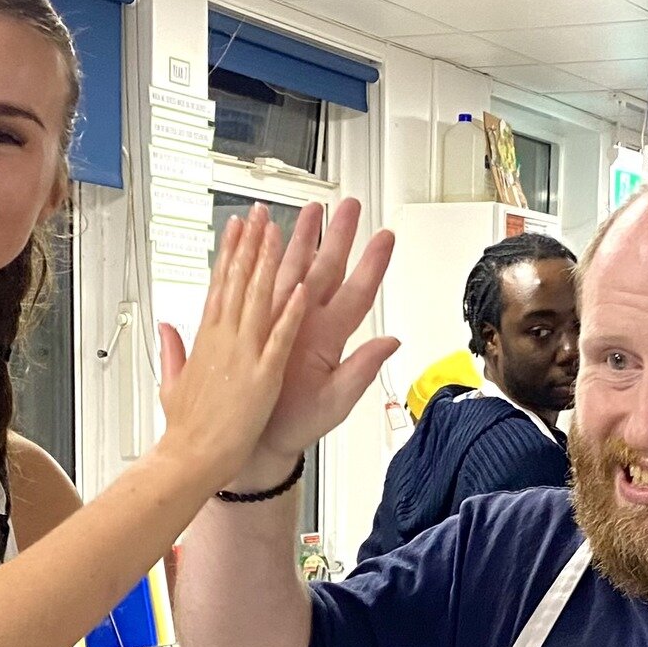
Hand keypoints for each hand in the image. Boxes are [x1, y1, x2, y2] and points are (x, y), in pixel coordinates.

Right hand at [156, 209, 309, 490]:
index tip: (236, 228)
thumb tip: (165, 326)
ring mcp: (243, 355)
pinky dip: (289, 314)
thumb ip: (172, 350)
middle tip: (260, 213)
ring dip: (270, 264)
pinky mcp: (261, 377)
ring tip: (280, 231)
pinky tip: (299, 289)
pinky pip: (279, 339)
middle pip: (238, 281)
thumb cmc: (185, 429)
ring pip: (258, 299)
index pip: (219, 286)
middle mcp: (223, 340)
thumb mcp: (172, 382)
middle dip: (251, 244)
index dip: (229, 253)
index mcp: (205, 340)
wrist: (190, 458)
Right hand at [231, 199, 398, 491]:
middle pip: (327, 269)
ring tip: (312, 210)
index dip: (371, 265)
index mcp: (330, 339)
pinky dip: (264, 260)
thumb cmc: (296, 425)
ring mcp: (281, 320)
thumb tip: (392, 342)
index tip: (384, 238)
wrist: (257, 441)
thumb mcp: (335, 401)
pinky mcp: (256, 324)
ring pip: (295, 269)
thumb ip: (362, 370)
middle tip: (349, 206)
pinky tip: (267, 238)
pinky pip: (261, 285)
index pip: (357, 293)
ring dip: (303, 239)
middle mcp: (308, 322)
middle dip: (338, 236)